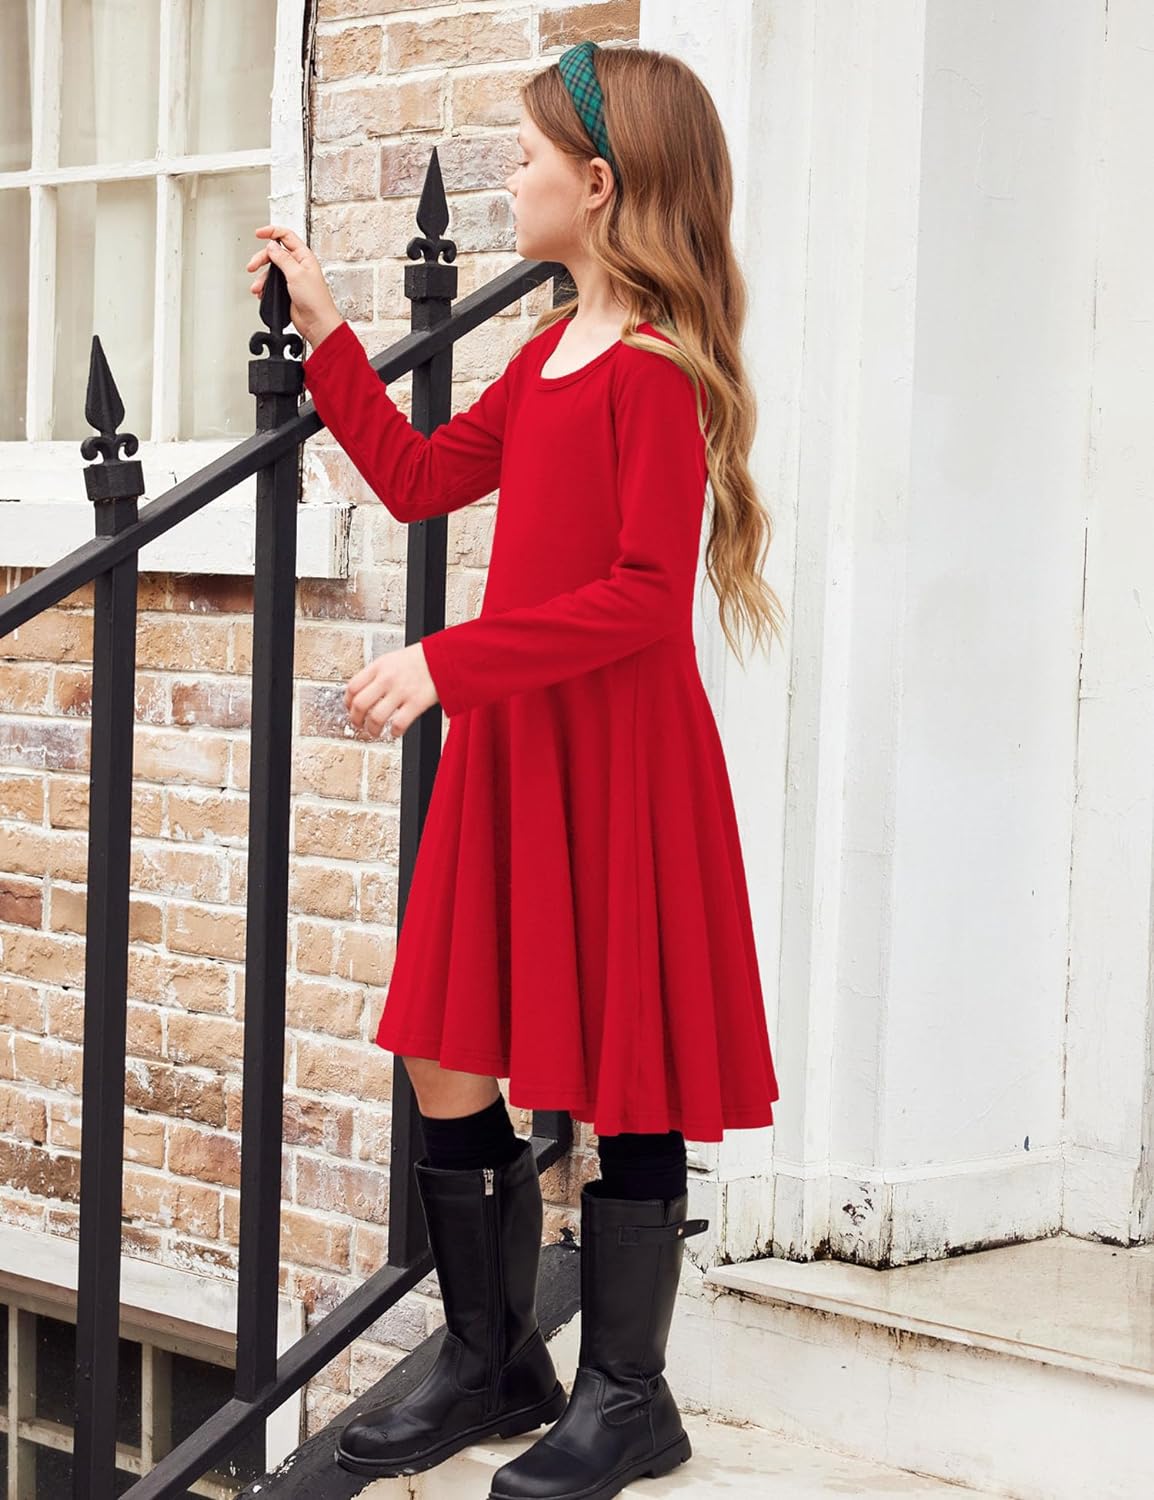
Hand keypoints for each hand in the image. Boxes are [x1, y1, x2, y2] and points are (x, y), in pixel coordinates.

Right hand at [246, 225, 343, 348]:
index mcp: (304, 256)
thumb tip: (272, 245)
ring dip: (262, 278)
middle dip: (261, 259)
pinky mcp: (287, 290)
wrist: (316, 323)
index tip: (258, 233)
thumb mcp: (296, 274)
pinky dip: (265, 287)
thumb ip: (282, 258)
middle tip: (252, 266)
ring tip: (257, 287)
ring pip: (271, 270)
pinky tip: (262, 292)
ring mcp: (292, 278)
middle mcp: (298, 265)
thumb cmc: (315, 300)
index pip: (286, 236)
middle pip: (274, 253)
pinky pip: (272, 284)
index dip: (271, 232)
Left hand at [345, 643, 439, 739]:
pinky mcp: (417, 703)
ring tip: (375, 732)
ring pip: (376, 717)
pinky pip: (399, 724)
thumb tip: (364, 692)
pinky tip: (395, 731)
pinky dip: (394, 732)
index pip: (352, 687)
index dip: (347, 702)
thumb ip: (378, 674)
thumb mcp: (394, 659)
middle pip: (359, 704)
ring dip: (372, 730)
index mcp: (379, 666)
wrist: (447, 657)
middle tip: (359, 725)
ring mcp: (402, 691)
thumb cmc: (422, 659)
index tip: (350, 709)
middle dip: (355, 719)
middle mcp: (387, 679)